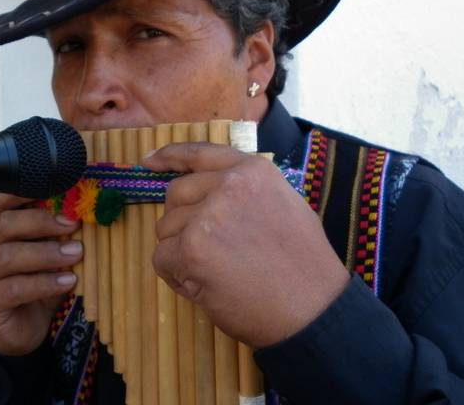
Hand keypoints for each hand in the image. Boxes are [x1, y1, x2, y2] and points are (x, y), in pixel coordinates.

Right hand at [0, 193, 81, 354]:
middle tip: (72, 223)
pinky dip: (44, 283)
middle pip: (5, 225)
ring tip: (75, 253)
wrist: (21, 331)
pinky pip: (14, 288)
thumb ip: (56, 235)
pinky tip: (67, 282)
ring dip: (46, 253)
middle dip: (41, 221)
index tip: (54, 185)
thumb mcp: (47, 255)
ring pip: (8, 256)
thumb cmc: (35, 285)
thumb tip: (82, 211)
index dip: (23, 191)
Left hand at [145, 143, 349, 348]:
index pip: (200, 152)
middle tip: (207, 250)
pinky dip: (175, 276)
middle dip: (181, 221)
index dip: (170, 156)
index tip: (149, 161)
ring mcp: (209, 215)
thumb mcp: (283, 206)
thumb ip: (245, 191)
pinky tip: (205, 287)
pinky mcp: (193, 249)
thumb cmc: (302, 267)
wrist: (313, 310)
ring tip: (217, 273)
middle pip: (176, 193)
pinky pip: (161, 258)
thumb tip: (208, 191)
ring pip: (166, 228)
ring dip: (181, 252)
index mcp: (254, 170)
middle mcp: (230, 185)